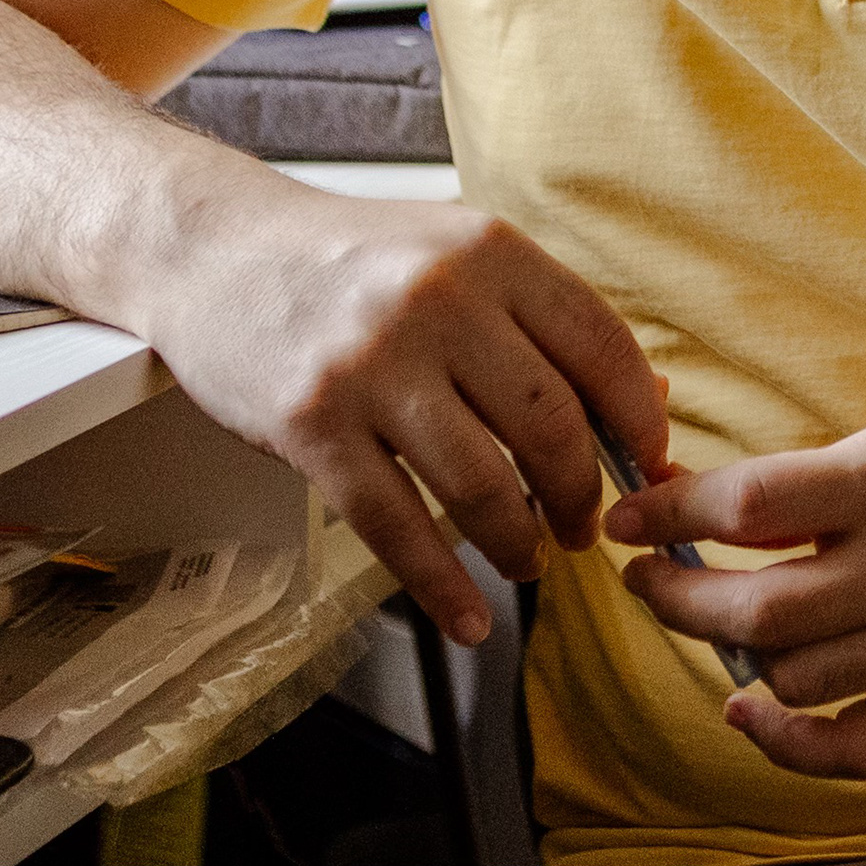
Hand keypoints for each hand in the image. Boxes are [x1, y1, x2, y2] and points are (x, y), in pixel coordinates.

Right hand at [137, 189, 668, 648]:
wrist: (217, 249)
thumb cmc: (352, 261)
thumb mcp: (457, 253)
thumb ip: (545, 320)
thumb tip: (648, 401)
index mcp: (490, 253)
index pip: (600, 346)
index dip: (637, 420)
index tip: (646, 464)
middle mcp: (439, 301)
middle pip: (551, 425)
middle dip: (581, 495)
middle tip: (582, 527)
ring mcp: (372, 365)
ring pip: (482, 485)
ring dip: (518, 543)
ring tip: (527, 559)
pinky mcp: (314, 424)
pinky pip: (396, 526)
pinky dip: (441, 586)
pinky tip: (467, 616)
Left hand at [606, 385, 865, 778]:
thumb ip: (813, 478)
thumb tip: (706, 504)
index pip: (747, 508)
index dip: (668, 515)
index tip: (631, 516)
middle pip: (755, 614)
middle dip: (675, 596)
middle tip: (646, 575)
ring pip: (790, 680)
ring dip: (726, 655)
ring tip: (710, 620)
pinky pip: (854, 749)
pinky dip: (788, 744)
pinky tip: (753, 711)